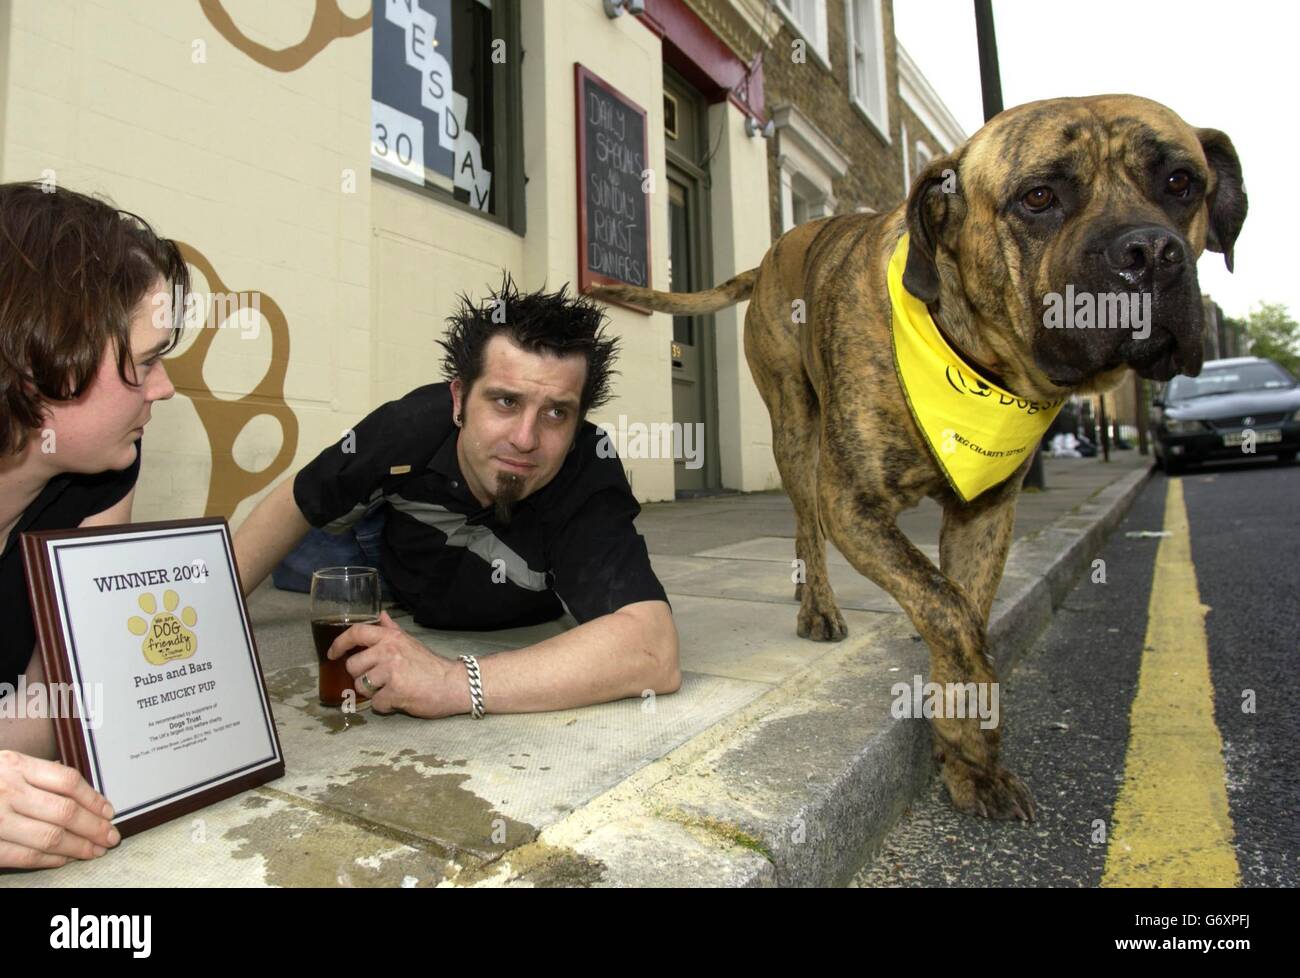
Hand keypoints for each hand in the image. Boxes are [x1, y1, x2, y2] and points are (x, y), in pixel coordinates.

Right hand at [0, 749, 120, 868]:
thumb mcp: (6, 764)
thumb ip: (38, 774)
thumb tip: (80, 792)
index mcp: (15, 766)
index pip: (68, 781)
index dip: (94, 799)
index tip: (109, 811)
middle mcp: (7, 791)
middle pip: (65, 812)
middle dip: (94, 827)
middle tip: (111, 836)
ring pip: (50, 837)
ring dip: (79, 847)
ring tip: (95, 850)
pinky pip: (25, 856)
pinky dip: (50, 860)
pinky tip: (64, 859)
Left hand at [327, 611, 468, 717]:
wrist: (454, 684)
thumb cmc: (431, 666)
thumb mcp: (410, 642)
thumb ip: (392, 630)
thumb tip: (380, 615)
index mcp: (391, 637)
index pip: (356, 632)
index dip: (339, 643)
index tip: (333, 653)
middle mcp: (388, 651)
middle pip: (353, 666)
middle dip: (361, 677)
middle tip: (379, 680)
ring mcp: (391, 671)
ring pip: (361, 686)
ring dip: (373, 692)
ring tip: (391, 689)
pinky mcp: (395, 691)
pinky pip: (376, 703)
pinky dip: (385, 705)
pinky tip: (399, 699)